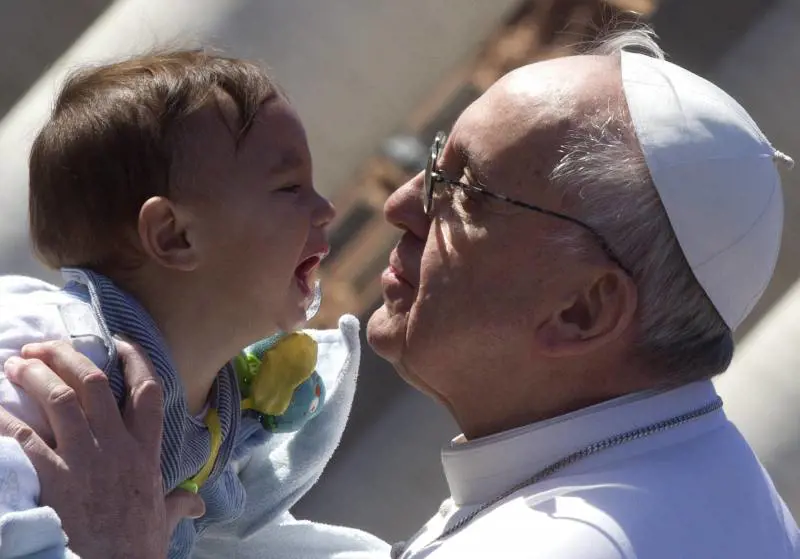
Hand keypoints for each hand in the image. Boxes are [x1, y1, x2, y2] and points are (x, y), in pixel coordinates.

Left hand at [0, 339, 204, 557]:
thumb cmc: (136, 548)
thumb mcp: (162, 521)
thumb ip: (177, 504)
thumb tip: (196, 504)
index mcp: (144, 452)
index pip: (146, 392)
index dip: (134, 361)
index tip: (118, 343)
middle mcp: (116, 447)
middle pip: (94, 385)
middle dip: (66, 357)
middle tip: (42, 347)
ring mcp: (84, 460)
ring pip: (61, 400)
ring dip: (35, 376)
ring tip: (14, 365)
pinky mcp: (53, 478)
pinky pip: (25, 438)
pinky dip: (5, 420)